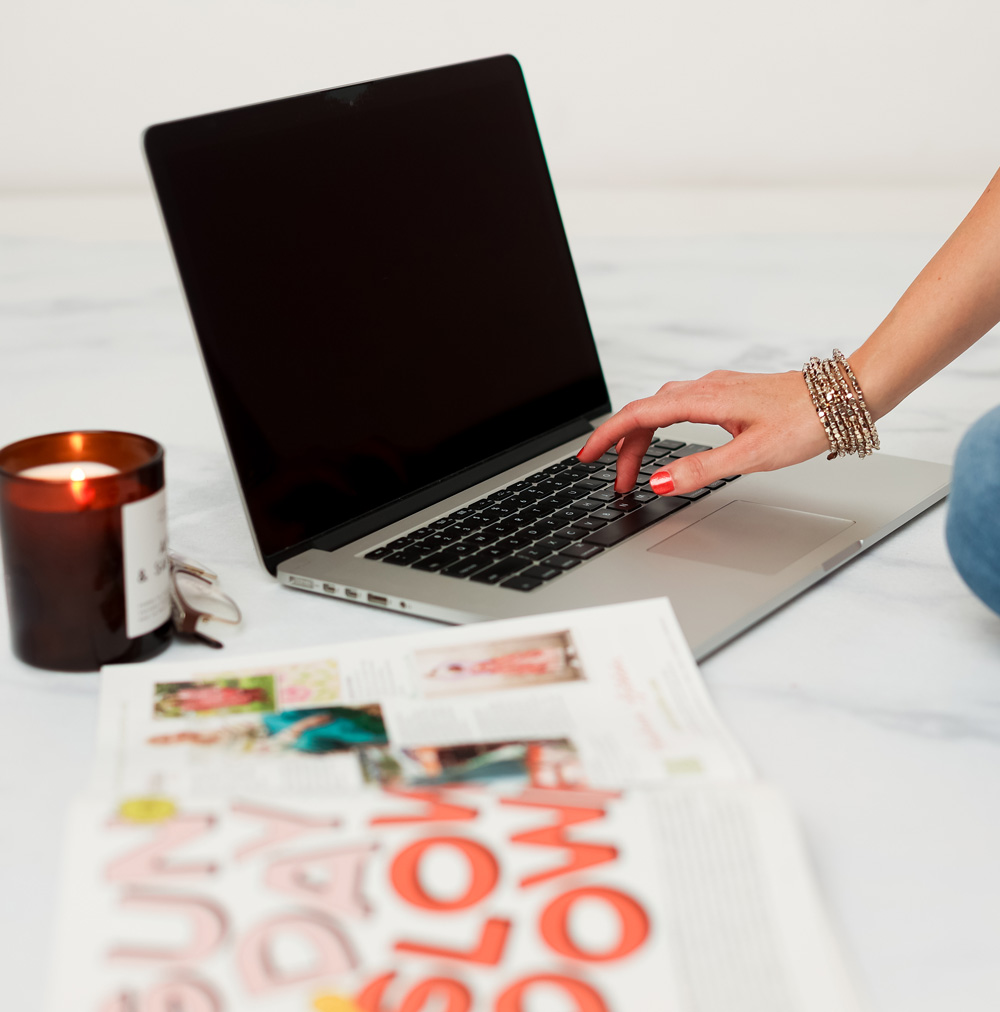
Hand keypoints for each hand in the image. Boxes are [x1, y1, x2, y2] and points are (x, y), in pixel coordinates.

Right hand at [577, 370, 829, 494]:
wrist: (845, 398)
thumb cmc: (807, 421)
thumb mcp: (751, 455)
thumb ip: (700, 469)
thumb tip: (658, 481)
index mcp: (704, 399)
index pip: (639, 414)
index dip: (608, 436)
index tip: (587, 456)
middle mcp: (705, 389)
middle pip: (646, 413)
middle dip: (623, 447)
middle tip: (614, 480)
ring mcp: (717, 390)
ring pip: (663, 410)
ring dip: (643, 439)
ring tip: (636, 470)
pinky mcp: (729, 396)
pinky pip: (680, 408)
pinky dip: (662, 428)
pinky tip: (670, 443)